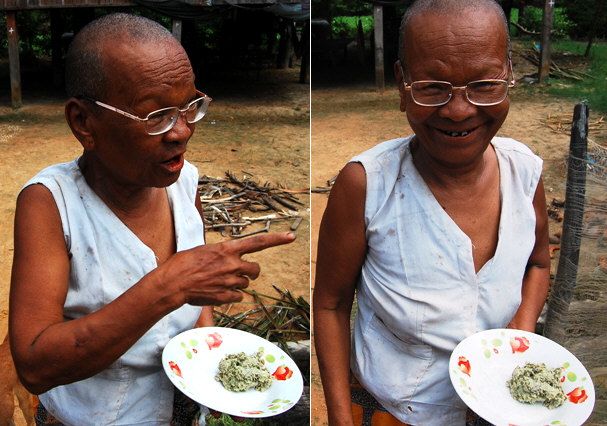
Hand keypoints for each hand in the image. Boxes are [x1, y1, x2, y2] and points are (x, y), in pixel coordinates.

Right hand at [158, 232, 294, 305]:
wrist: (173, 283)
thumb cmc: (184, 264)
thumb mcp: (204, 250)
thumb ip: (221, 253)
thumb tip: (228, 256)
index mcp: (228, 249)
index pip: (258, 242)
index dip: (276, 239)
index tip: (291, 237)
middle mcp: (233, 264)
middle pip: (255, 269)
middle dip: (251, 271)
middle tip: (239, 272)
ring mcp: (231, 281)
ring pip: (246, 283)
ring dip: (237, 282)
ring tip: (219, 281)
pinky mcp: (227, 296)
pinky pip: (239, 295)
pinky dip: (231, 294)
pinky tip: (217, 291)